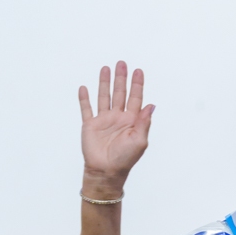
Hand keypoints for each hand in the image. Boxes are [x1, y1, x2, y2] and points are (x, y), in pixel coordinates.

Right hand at [79, 62, 154, 191]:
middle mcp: (118, 118)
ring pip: (104, 97)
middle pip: (120, 93)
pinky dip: (84, 98)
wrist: (106, 171)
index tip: (138, 71)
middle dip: (121, 79)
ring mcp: (104, 121)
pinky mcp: (90, 125)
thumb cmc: (125, 159)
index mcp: (131, 121)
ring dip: (105, 83)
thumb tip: (151, 105)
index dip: (137, 85)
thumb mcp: (139, 141)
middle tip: (122, 63)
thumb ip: (144, 122)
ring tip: (106, 68)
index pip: (135, 98)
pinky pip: (86, 109)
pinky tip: (84, 87)